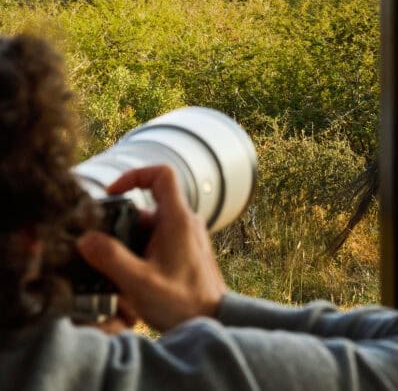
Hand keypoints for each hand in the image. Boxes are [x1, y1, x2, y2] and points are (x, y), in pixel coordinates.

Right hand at [76, 165, 226, 332]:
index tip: (112, 193)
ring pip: (150, 228)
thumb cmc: (182, 302)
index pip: (161, 174)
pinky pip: (158, 242)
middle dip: (121, 225)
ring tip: (114, 272)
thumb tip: (86, 239)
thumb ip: (110, 258)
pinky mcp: (186, 251)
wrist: (212, 320)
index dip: (134, 175)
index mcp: (177, 219)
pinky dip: (140, 253)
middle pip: (147, 208)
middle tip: (101, 248)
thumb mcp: (139, 282)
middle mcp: (185, 222)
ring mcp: (187, 237)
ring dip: (129, 245)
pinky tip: (129, 278)